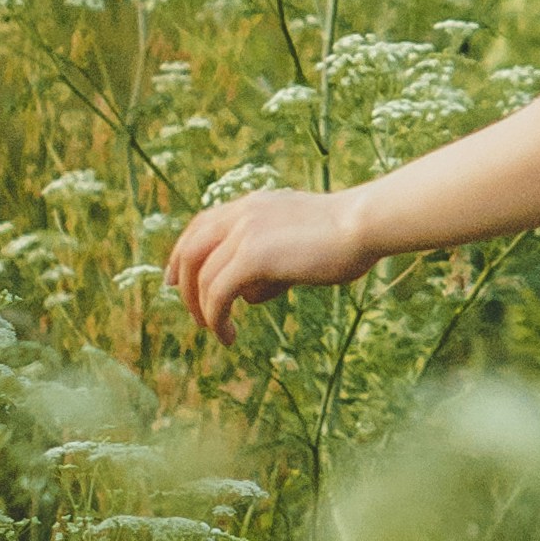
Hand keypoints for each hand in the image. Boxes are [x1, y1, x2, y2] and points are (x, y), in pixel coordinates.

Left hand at [166, 187, 373, 345]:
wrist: (364, 224)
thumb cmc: (346, 237)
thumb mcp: (299, 239)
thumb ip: (271, 257)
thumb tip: (250, 292)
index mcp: (252, 205)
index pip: (201, 225)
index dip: (181, 253)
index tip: (175, 279)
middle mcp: (241, 214)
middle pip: (190, 251)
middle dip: (184, 286)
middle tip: (194, 315)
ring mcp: (244, 233)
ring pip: (202, 278)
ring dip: (203, 310)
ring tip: (219, 332)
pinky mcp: (252, 256)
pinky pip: (218, 293)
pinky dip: (216, 318)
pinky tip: (228, 335)